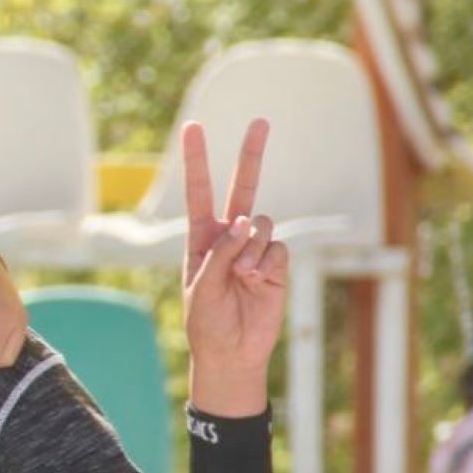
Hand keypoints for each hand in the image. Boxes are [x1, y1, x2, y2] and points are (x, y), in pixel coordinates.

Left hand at [181, 119, 287, 416]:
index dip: (197, 159)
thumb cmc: (206, 320)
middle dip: (251, 155)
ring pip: (263, 224)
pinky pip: (278, 248)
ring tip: (243, 275)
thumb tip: (245, 221)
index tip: (194, 126)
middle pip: (242, 188)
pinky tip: (260, 282)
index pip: (198, 191)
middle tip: (261, 121)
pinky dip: (269, 263)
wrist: (232, 350)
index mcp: (201, 237)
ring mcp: (256, 248)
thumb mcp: (202, 286)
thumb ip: (221, 252)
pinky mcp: (277, 263)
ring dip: (253, 247)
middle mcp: (230, 236)